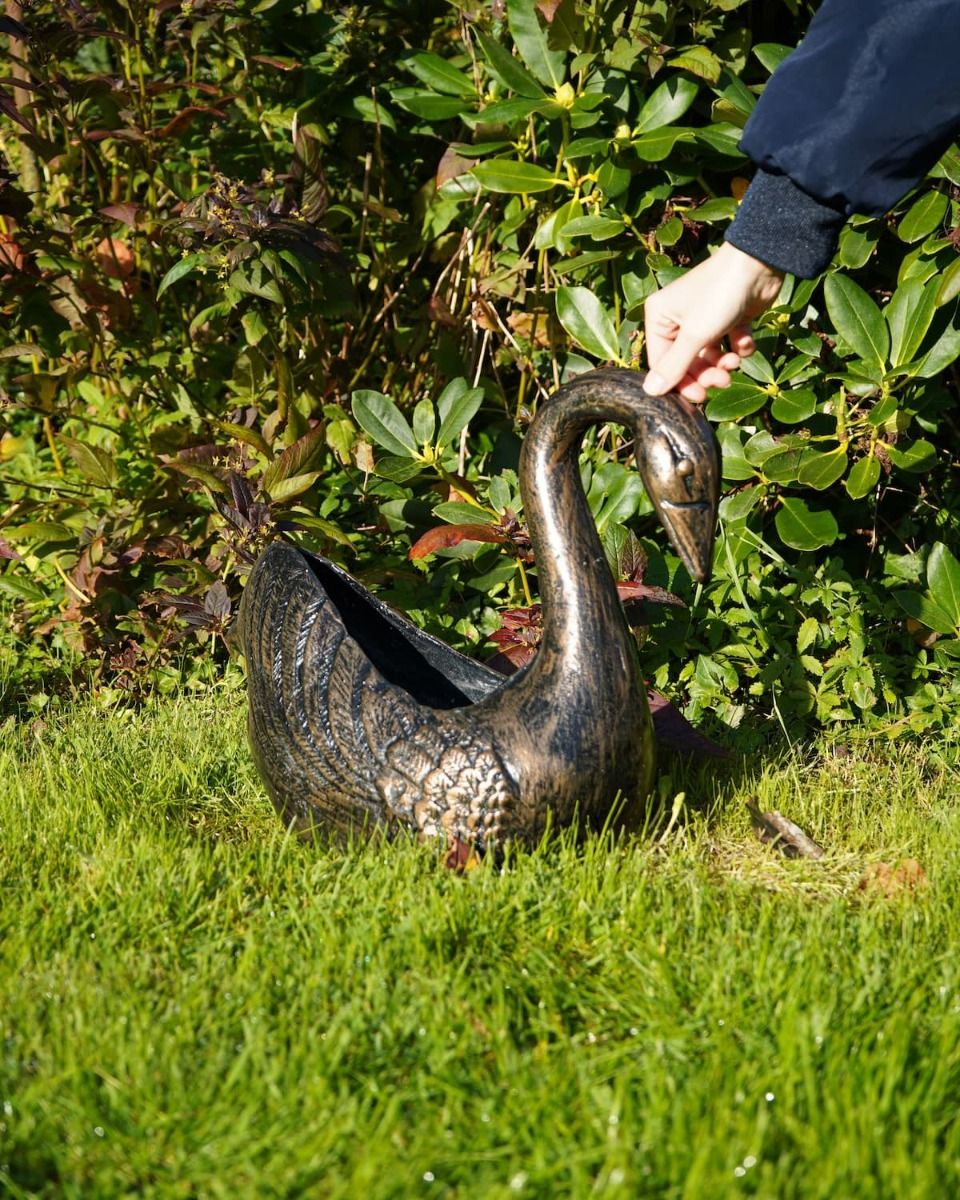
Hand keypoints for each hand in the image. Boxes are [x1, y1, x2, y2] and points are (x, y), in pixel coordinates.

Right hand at [643, 242, 784, 401]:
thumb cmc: (719, 295)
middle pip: (687, 362)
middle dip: (706, 374)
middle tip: (722, 381)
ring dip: (723, 364)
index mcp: (660, 317)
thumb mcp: (694, 334)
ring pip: (709, 355)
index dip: (680, 383)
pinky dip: (738, 345)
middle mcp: (678, 318)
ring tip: (735, 362)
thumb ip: (674, 366)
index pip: (662, 362)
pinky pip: (729, 342)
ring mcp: (705, 318)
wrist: (759, 264)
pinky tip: (745, 339)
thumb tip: (649, 392)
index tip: (699, 397)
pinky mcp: (729, 318)